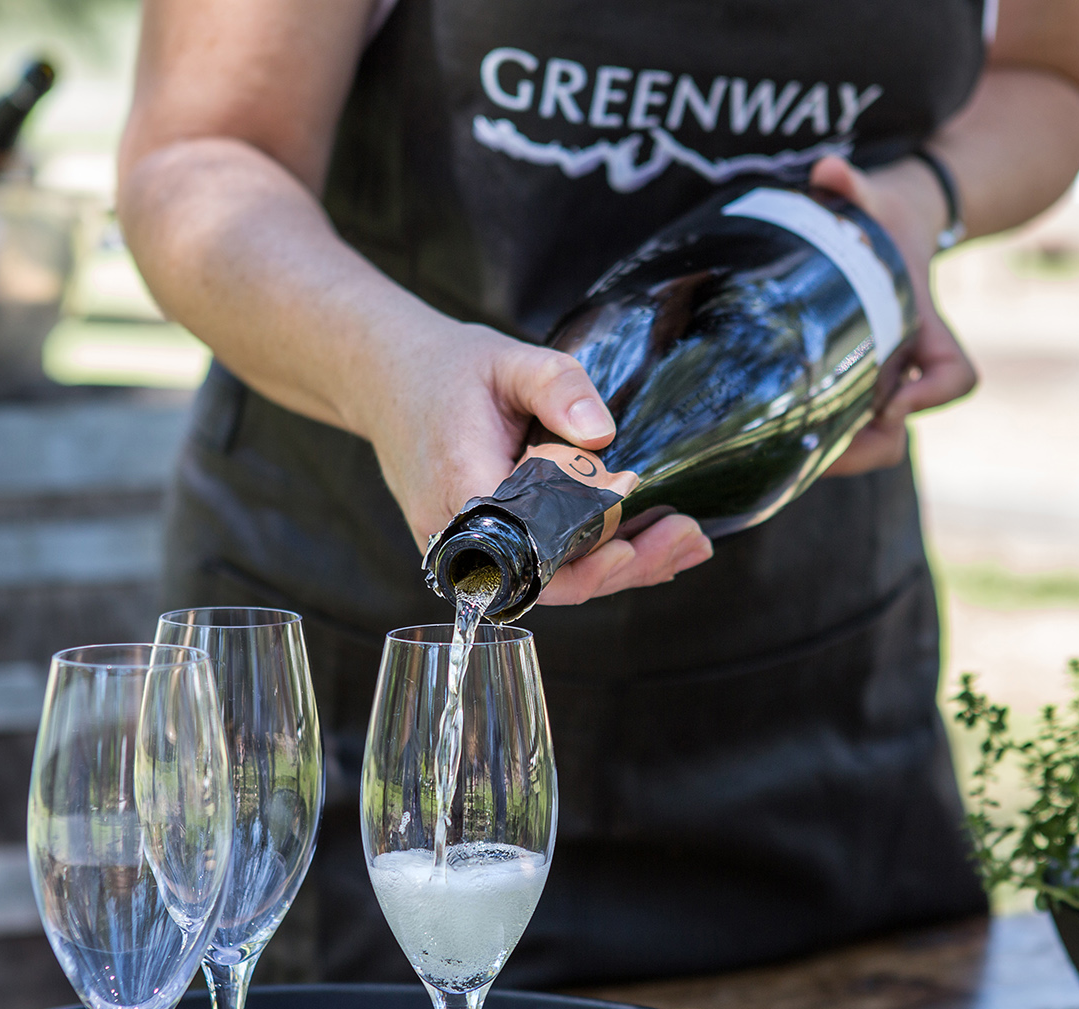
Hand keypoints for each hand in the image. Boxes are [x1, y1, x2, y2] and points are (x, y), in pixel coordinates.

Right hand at [359, 317, 712, 604]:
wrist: (388, 381)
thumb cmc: (447, 370)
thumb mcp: (506, 358)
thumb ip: (556, 384)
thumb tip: (603, 434)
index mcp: (462, 488)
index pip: (529, 554)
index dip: (584, 565)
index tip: (635, 547)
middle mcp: (459, 535)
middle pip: (549, 581)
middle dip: (625, 569)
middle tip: (690, 539)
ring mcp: (467, 549)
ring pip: (550, 581)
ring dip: (620, 567)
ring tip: (686, 541)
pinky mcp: (483, 547)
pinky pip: (540, 567)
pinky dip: (593, 559)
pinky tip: (646, 547)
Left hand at [809, 154, 978, 474]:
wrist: (881, 231)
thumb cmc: (880, 218)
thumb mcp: (874, 196)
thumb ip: (853, 184)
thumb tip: (828, 171)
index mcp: (923, 327)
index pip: (954, 376)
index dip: (930, 396)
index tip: (891, 401)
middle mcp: (906, 365)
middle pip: (900, 431)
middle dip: (864, 448)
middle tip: (819, 448)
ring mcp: (877, 382)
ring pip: (873, 445)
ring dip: (837, 456)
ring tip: (788, 453)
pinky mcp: (846, 389)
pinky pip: (842, 435)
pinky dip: (815, 445)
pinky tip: (772, 445)